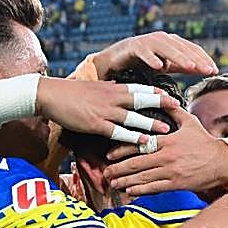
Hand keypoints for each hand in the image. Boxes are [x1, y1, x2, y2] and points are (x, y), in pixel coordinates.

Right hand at [36, 76, 177, 146]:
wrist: (50, 94)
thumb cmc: (70, 92)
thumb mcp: (93, 87)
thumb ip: (107, 88)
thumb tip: (116, 85)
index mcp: (112, 88)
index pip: (140, 88)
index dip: (156, 93)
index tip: (171, 96)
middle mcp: (112, 97)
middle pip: (142, 100)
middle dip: (161, 104)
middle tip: (178, 108)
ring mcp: (105, 111)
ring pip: (133, 117)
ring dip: (151, 123)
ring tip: (166, 129)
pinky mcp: (96, 124)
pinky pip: (118, 132)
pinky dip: (133, 137)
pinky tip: (144, 142)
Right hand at [89, 31, 217, 78]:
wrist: (116, 59)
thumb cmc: (143, 62)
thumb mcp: (167, 65)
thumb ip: (183, 66)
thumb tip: (205, 70)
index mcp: (172, 42)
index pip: (192, 49)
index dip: (204, 58)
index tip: (214, 70)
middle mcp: (162, 38)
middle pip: (182, 47)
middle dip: (196, 59)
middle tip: (208, 70)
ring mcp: (148, 41)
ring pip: (166, 47)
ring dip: (179, 57)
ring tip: (190, 67)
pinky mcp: (134, 46)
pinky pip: (144, 51)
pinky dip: (152, 58)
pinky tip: (159, 66)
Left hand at [104, 107, 227, 195]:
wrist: (222, 162)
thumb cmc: (205, 142)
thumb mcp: (190, 122)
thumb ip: (174, 111)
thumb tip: (163, 98)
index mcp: (168, 140)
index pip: (139, 145)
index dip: (122, 150)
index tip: (109, 155)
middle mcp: (167, 157)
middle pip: (136, 164)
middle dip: (117, 170)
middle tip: (105, 173)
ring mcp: (171, 172)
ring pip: (142, 178)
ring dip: (125, 182)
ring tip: (113, 184)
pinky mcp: (177, 184)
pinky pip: (154, 189)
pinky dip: (140, 190)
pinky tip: (130, 191)